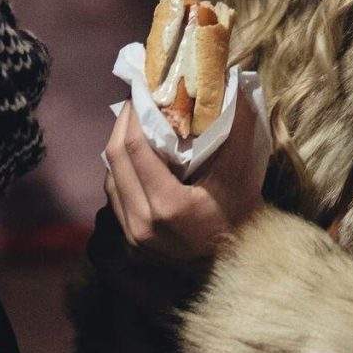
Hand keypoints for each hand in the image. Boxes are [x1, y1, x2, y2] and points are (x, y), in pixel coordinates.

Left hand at [102, 102, 263, 267]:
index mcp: (167, 206)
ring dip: (118, 149)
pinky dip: (121, 173)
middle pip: (115, 161)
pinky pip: (116, 198)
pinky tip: (135, 160)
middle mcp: (142, 223)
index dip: (134, 116)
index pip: (134, 149)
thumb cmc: (242, 220)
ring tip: (134, 127)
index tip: (141, 93)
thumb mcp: (241, 177)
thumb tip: (237, 86)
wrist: (237, 266)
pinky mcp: (131, 243)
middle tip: (135, 103)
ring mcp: (134, 236)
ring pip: (110, 179)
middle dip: (122, 126)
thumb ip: (237, 131)